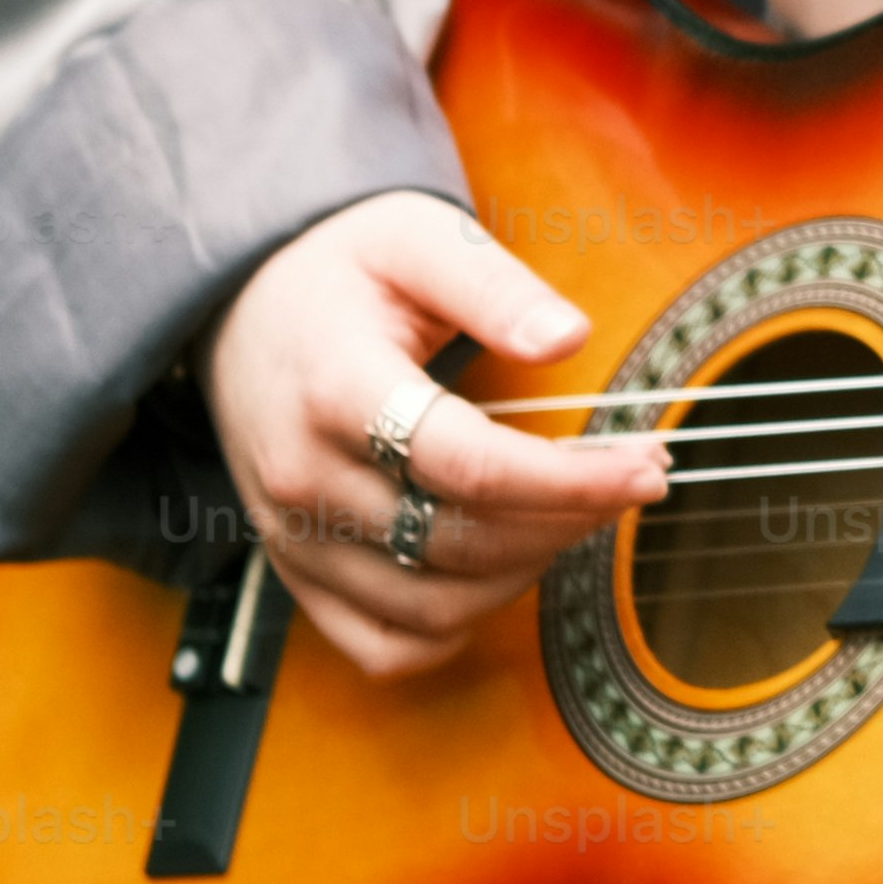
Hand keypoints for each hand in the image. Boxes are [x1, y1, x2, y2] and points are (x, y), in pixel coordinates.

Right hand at [201, 191, 659, 679]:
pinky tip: (503, 569)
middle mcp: (304, 475)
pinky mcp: (293, 569)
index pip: (471, 466)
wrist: (237, 301)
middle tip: (635, 476)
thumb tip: (569, 337)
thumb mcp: (418, 237)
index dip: (572, 480)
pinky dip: (455, 628)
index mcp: (336, 388)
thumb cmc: (338, 267)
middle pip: (461, 541)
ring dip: (526, 570)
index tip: (645, 465)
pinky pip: (383, 646)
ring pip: (433, 606)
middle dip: (570, 518)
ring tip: (577, 512)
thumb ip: (494, 287)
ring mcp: (293, 533)